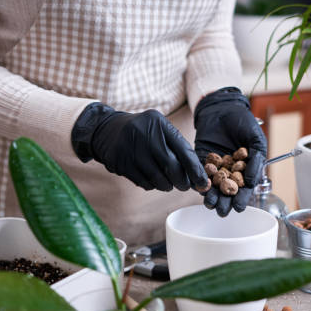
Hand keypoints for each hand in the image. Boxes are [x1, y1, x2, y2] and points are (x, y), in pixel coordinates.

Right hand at [72, 103, 208, 190]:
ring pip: (158, 178)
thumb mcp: (159, 129)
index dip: (196, 170)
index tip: (204, 184)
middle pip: (172, 167)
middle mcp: (145, 134)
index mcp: (159, 123)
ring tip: (168, 183)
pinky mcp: (121, 163)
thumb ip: (177, 147)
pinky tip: (152, 179)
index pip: (184, 151)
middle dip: (182, 181)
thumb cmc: (142, 132)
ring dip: (167, 185)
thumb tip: (198, 175)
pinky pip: (144, 183)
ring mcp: (131, 149)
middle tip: (184, 186)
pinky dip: (152, 185)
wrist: (106, 130)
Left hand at [194, 87, 266, 215]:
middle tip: (222, 211)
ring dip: (211, 197)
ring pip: (212, 186)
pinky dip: (198, 182)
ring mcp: (215, 167)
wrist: (222, 108)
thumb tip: (251, 182)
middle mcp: (230, 171)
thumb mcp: (256, 139)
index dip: (242, 199)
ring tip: (210, 204)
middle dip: (225, 202)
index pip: (244, 188)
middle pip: (227, 191)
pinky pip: (199, 174)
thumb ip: (256, 159)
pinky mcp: (201, 161)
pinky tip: (199, 190)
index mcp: (245, 169)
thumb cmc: (242, 122)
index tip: (239, 208)